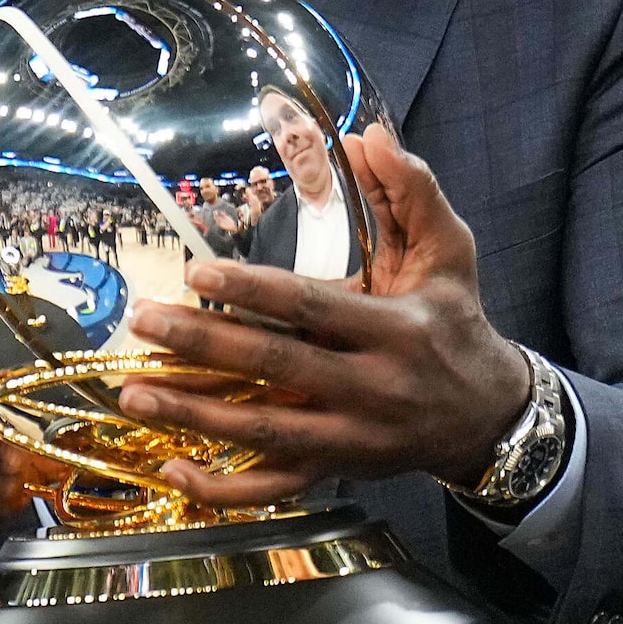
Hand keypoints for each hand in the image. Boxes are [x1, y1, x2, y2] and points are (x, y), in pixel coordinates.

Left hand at [114, 127, 533, 505]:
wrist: (488, 416)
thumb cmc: (457, 324)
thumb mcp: (452, 253)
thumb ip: (413, 191)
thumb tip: (367, 135)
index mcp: (395, 330)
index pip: (312, 308)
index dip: (252, 290)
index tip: (196, 273)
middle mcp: (370, 389)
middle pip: (275, 367)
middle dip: (203, 345)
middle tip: (144, 322)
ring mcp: (350, 438)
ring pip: (264, 431)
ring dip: (194, 414)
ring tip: (134, 391)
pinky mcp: (336, 470)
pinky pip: (273, 487)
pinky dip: (221, 487)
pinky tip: (172, 468)